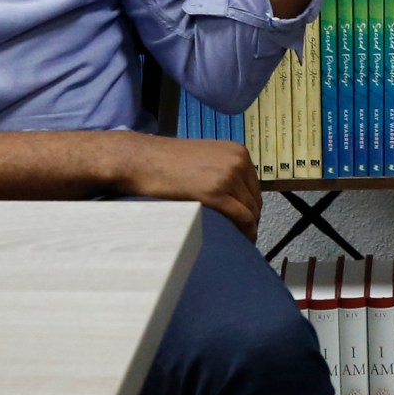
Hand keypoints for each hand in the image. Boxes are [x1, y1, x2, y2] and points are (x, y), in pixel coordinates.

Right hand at [109, 134, 261, 238]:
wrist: (139, 159)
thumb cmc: (165, 162)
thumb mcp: (204, 159)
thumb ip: (223, 172)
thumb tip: (236, 198)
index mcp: (238, 152)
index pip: (255, 188)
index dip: (251, 208)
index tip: (245, 223)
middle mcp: (237, 162)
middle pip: (255, 201)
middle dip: (250, 220)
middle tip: (241, 237)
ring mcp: (227, 177)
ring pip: (250, 212)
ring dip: (247, 229)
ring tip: (237, 242)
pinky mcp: (214, 194)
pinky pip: (241, 218)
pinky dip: (243, 233)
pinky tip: (237, 242)